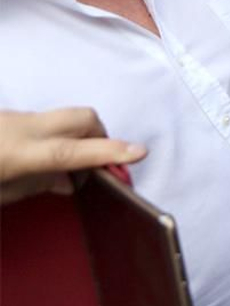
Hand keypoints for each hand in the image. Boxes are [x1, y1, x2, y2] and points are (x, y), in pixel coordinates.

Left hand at [0, 108, 145, 204]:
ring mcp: (18, 116)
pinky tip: (41, 151)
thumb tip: (70, 181)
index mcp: (20, 154)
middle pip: (84, 119)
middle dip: (102, 136)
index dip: (109, 152)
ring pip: (67, 116)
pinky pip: (47, 119)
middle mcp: (25, 128)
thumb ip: (39, 185)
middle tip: (97, 161)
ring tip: (68, 159)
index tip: (140, 153)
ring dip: (79, 134)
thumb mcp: (2, 193)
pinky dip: (56, 133)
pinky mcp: (12, 113)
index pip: (73, 152)